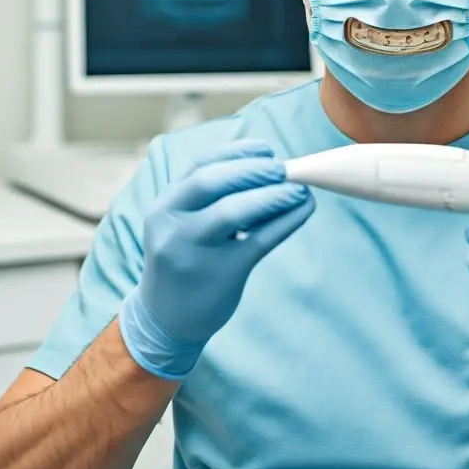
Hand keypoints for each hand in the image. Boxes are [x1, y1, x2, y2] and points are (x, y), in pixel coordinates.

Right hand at [120, 139, 314, 378]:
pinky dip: (286, 221)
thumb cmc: (184, 260)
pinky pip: (259, 241)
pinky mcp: (220, 274)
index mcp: (164, 206)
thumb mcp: (181, 224)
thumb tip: (267, 168)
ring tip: (298, 189)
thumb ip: (210, 198)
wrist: (166, 319)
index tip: (266, 149)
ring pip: (232, 212)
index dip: (235, 152)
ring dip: (271, 194)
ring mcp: (193, 251)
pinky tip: (304, 210)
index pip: (199, 166)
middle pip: (210, 182)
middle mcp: (172, 225)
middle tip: (283, 169)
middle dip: (252, 170)